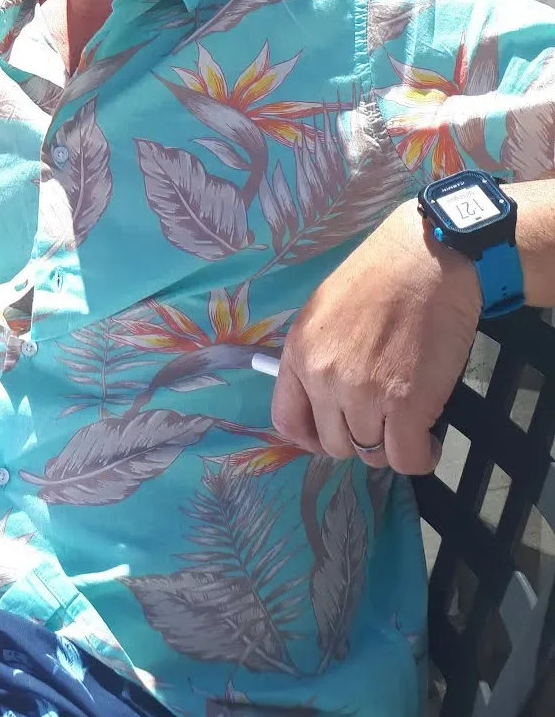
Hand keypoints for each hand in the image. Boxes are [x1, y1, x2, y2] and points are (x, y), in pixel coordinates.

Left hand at [271, 200, 482, 475]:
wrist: (426, 257)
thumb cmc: (382, 276)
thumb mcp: (326, 312)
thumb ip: (320, 356)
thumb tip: (328, 398)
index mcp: (300, 353)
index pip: (288, 421)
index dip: (313, 437)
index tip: (336, 432)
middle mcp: (324, 378)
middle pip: (334, 444)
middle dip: (360, 437)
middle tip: (383, 418)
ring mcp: (364, 394)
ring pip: (372, 455)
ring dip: (392, 444)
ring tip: (409, 422)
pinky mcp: (407, 405)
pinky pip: (408, 460)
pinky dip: (421, 456)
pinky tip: (429, 438)